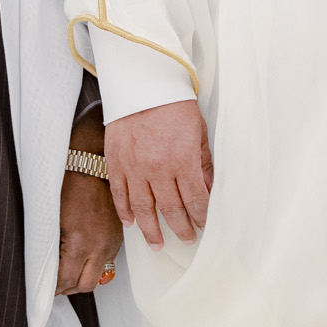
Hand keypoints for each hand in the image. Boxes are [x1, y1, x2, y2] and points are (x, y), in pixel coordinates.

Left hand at [56, 115, 122, 294]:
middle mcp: (99, 246)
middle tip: (54, 282)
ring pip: (98, 276)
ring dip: (81, 277)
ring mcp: (112, 242)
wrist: (94, 160)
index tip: (43, 286)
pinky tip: (81, 254)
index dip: (51, 288)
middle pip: (83, 286)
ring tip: (66, 269)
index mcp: (80, 242)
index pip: (65, 281)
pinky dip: (93, 263)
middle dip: (66, 287)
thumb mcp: (53, 216)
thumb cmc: (69, 181)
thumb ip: (50, 247)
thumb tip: (43, 266)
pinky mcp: (118, 236)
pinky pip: (106, 261)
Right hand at [104, 99, 210, 249]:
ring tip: (157, 243)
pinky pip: (120, 194)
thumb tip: (209, 189)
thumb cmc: (173, 104)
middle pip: (171, 209)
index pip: (195, 200)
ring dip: (151, 230)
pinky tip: (131, 223)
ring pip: (143, 209)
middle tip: (186, 239)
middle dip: (181, 228)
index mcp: (183, 159)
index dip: (200, 217)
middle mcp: (158, 168)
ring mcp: (134, 167)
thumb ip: (203, 163)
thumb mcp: (199, 131)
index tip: (203, 225)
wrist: (142, 83)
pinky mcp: (116, 162)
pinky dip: (125, 212)